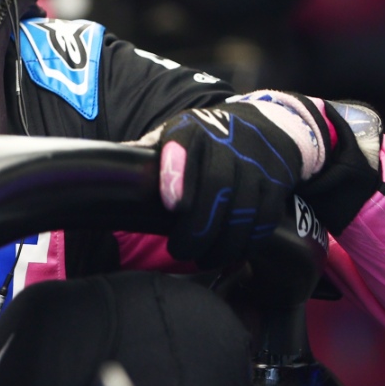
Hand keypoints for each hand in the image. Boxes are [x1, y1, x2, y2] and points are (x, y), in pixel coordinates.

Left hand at [145, 92, 330, 267]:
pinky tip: (231, 253)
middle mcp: (228, 143)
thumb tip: (107, 171)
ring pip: (243, 210)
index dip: (177, 173)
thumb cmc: (208, 138)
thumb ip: (148, 154)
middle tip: (180, 249)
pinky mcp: (277, 184)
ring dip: (222, 243)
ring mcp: (256, 164)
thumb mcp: (177, 134)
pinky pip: (264, 220)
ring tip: (202, 258)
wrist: (267, 127)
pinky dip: (247, 243)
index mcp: (193, 130)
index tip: (171, 203)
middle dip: (198, 227)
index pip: (184, 145)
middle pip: (217, 187)